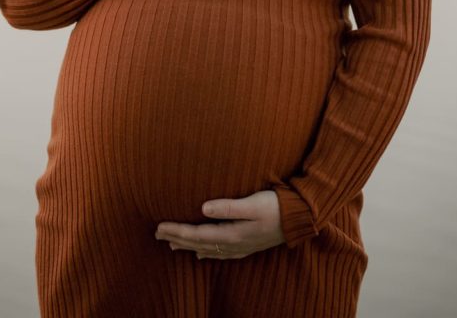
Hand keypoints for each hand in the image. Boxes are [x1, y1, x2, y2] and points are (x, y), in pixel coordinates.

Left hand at [154, 190, 284, 259]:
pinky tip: (201, 253)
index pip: (197, 234)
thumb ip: (228, 207)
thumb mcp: (253, 203)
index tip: (159, 226)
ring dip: (187, 245)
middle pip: (198, 243)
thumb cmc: (276, 206)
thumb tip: (202, 208)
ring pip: (207, 249)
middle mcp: (233, 244)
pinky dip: (206, 252)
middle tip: (156, 233)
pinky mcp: (247, 245)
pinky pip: (220, 252)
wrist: (299, 219)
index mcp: (232, 234)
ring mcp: (240, 246)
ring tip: (171, 244)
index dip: (176, 231)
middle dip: (176, 238)